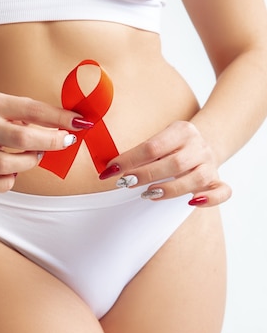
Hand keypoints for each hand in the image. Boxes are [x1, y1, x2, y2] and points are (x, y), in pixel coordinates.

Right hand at [0, 92, 86, 191]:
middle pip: (21, 139)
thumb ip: (36, 114)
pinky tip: (13, 170)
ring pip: (7, 165)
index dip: (60, 118)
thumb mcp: (9, 105)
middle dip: (51, 142)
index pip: (32, 110)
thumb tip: (72, 124)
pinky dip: (10, 181)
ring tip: (33, 154)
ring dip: (29, 161)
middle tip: (64, 141)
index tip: (80, 123)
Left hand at [99, 120, 231, 206]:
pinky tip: (192, 202)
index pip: (153, 146)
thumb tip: (110, 168)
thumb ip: (140, 153)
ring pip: (196, 178)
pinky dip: (209, 199)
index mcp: (182, 130)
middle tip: (126, 183)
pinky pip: (222, 192)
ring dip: (170, 189)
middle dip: (146, 175)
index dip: (130, 159)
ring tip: (149, 194)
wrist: (207, 141)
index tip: (111, 170)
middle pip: (174, 163)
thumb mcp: (159, 140)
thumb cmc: (173, 146)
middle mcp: (199, 146)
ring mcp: (210, 164)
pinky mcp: (217, 180)